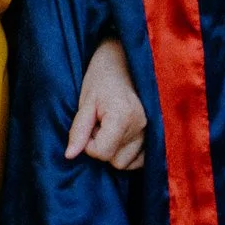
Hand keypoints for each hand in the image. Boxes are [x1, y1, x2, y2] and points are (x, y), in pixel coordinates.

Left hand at [66, 39, 146, 170]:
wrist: (123, 62)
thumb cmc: (101, 78)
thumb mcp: (85, 102)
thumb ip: (78, 130)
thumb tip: (70, 155)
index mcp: (123, 117)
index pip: (102, 153)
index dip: (89, 145)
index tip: (89, 126)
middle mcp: (140, 126)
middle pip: (115, 161)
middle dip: (101, 146)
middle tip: (98, 124)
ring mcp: (150, 130)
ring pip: (126, 163)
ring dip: (114, 149)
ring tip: (110, 127)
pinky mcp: (154, 134)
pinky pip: (140, 160)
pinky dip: (127, 154)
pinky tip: (120, 137)